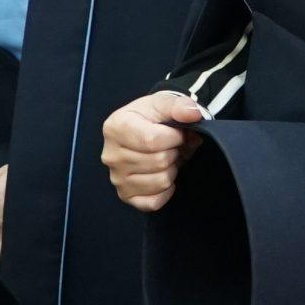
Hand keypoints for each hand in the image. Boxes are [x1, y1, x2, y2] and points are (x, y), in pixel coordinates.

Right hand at [102, 91, 205, 211]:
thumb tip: (192, 114)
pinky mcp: (126, 196)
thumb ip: (178, 105)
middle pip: (159, 161)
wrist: (143, 129)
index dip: (174, 137)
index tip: (177, 132)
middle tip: (171, 146)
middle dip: (174, 152)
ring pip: (161, 181)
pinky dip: (166, 191)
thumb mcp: (163, 102)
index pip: (152, 141)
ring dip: (172, 169)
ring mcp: (117, 179)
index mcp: (115, 128)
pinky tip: (162, 174)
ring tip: (166, 157)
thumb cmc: (151, 117)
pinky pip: (154, 203)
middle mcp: (111, 155)